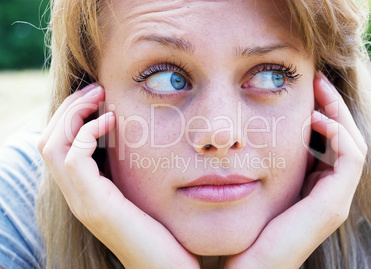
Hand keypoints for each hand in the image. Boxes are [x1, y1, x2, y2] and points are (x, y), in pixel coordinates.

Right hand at [38, 84, 198, 268]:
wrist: (169, 268)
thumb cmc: (164, 232)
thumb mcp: (143, 193)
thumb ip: (131, 171)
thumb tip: (136, 139)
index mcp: (87, 191)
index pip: (58, 146)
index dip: (72, 116)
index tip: (96, 96)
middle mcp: (77, 197)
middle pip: (48, 140)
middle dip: (69, 108)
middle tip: (94, 88)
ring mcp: (83, 202)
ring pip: (52, 145)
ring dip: (73, 113)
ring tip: (99, 96)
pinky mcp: (96, 206)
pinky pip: (74, 157)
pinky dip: (88, 131)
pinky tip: (113, 120)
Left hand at [224, 72, 366, 267]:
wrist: (245, 265)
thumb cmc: (243, 226)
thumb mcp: (254, 184)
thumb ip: (260, 162)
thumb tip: (245, 133)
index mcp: (310, 186)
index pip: (329, 143)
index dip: (323, 113)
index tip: (306, 89)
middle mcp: (326, 192)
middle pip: (344, 140)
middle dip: (333, 106)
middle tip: (318, 79)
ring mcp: (332, 200)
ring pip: (352, 145)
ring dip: (339, 113)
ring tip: (319, 89)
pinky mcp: (331, 205)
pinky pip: (351, 160)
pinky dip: (340, 134)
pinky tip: (317, 117)